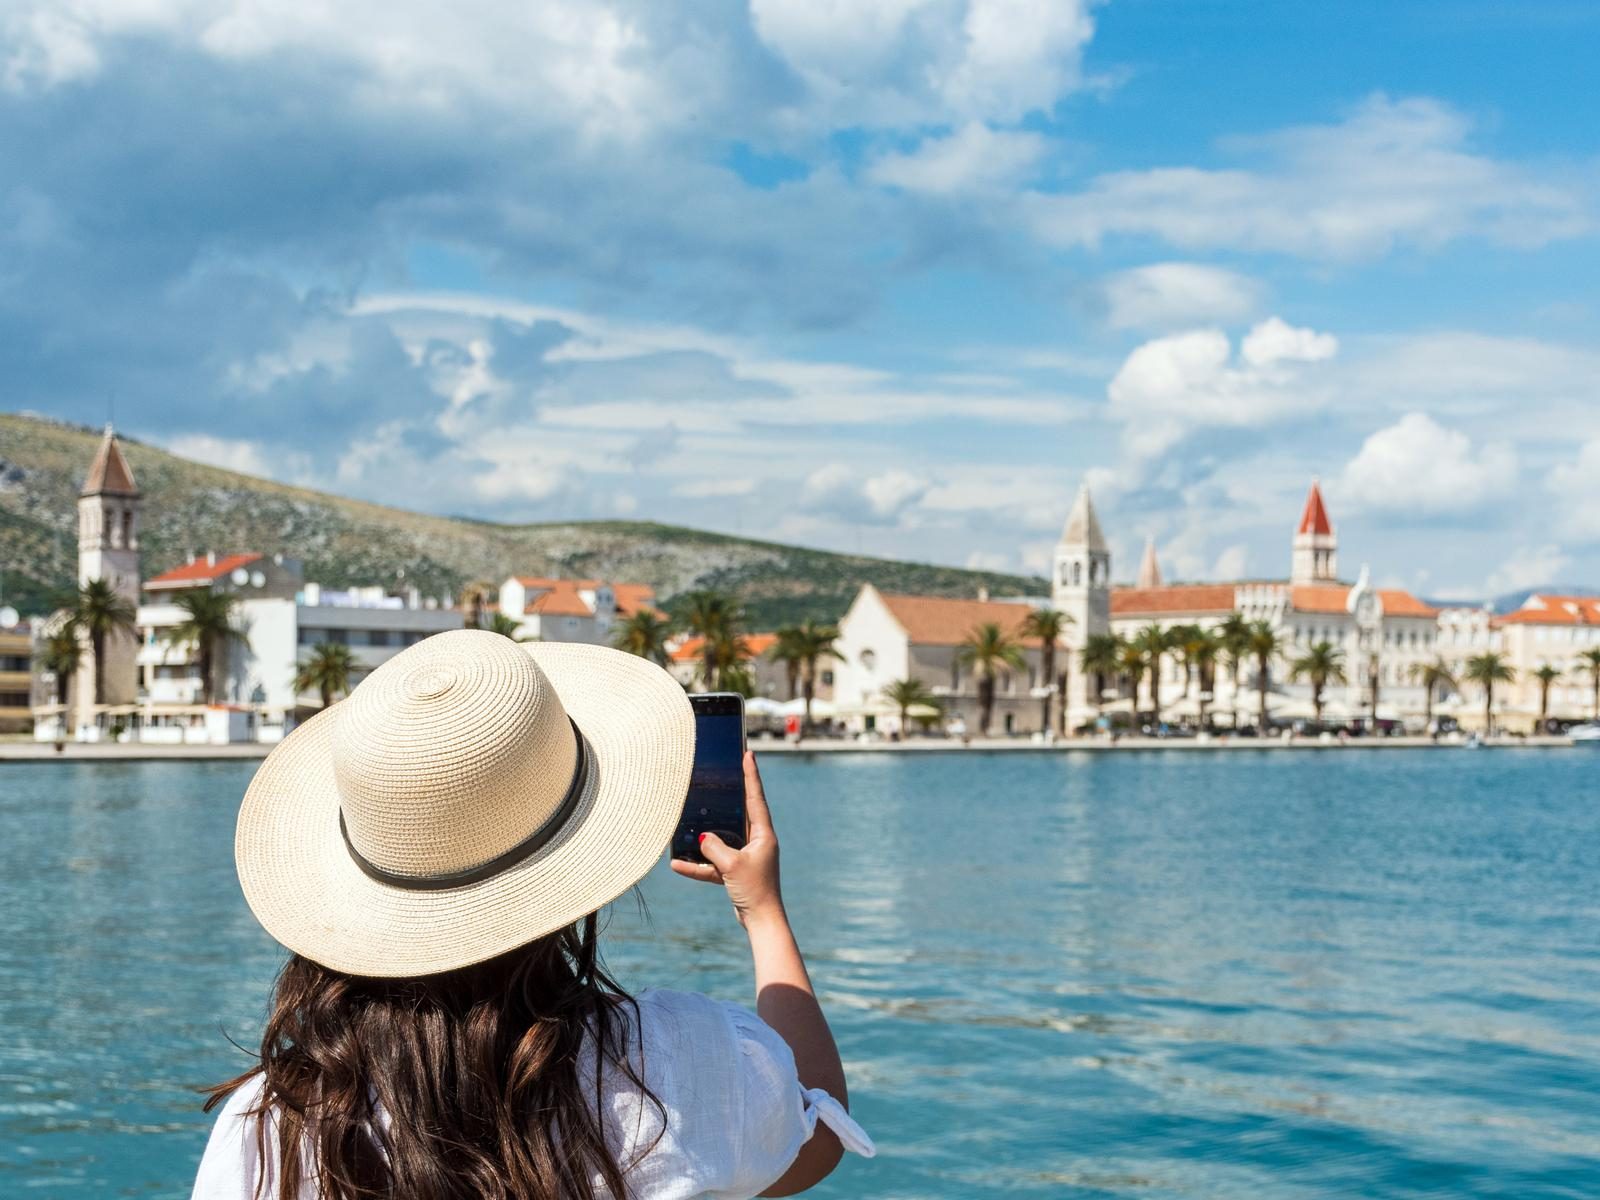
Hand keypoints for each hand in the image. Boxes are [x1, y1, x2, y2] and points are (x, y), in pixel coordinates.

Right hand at [670, 750, 783, 926]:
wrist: (761, 921)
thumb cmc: (754, 890)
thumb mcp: (731, 865)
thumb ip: (714, 847)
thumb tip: (702, 837)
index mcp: (763, 834)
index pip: (755, 798)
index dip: (751, 775)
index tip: (748, 754)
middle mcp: (756, 842)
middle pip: (738, 814)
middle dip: (726, 798)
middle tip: (718, 775)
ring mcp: (745, 857)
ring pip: (721, 840)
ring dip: (704, 838)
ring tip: (685, 823)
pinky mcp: (735, 872)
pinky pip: (713, 864)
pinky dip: (697, 865)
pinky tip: (676, 864)